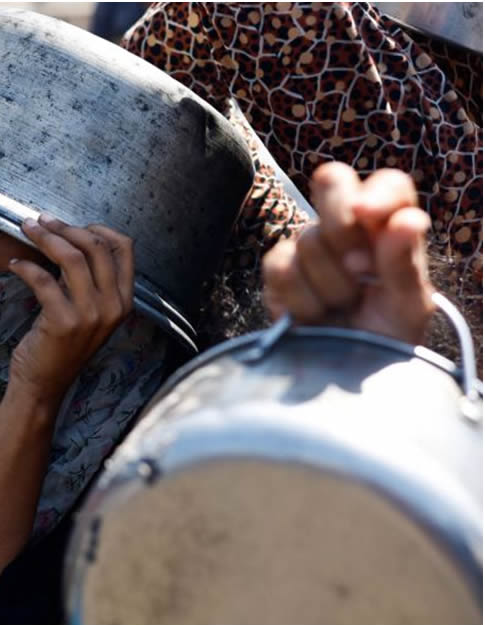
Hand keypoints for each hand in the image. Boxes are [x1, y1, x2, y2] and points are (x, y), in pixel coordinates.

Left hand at [7, 216, 133, 407]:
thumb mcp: (88, 312)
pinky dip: (25, 266)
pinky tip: (15, 264)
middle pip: (96, 246)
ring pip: (71, 257)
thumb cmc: (61, 346)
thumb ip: (89, 281)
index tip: (72, 224)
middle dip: (65, 227)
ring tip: (27, 230)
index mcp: (124, 301)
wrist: (44, 384)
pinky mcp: (64, 322)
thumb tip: (69, 240)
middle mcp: (113, 307)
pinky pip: (43, 279)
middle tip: (41, 220)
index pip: (124, 248)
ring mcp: (91, 316)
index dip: (98, 228)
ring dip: (45, 237)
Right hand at [263, 163, 434, 342]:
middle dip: (344, 229)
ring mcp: (309, 248)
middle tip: (359, 270)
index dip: (376, 193)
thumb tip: (407, 219)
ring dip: (331, 283)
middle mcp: (348, 229)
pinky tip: (316, 315)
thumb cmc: (386, 339)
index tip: (369, 214)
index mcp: (389, 228)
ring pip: (309, 237)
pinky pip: (281, 266)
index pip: (385, 183)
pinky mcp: (279, 272)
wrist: (346, 378)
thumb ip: (405, 261)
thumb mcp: (408, 305)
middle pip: (333, 183)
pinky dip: (303, 298)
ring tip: (343, 307)